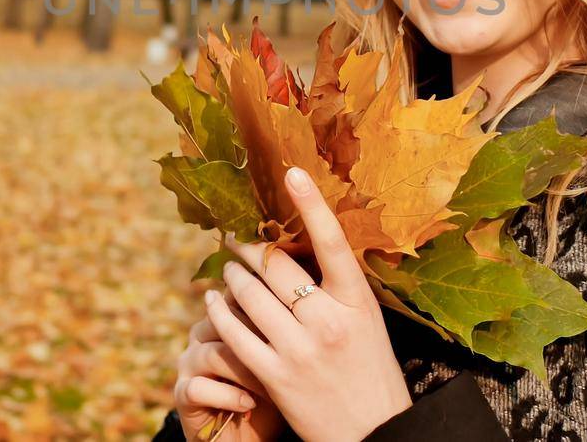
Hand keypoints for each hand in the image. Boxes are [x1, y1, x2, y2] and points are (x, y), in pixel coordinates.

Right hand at [174, 293, 287, 440]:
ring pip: (214, 353)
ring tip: (272, 387)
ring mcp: (189, 363)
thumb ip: (288, 327)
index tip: (296, 322)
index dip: (267, 305)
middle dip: (259, 339)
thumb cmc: (273, 392)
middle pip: (225, 320)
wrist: (247, 436)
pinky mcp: (183, 393)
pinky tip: (249, 405)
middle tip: (287, 356)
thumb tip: (314, 299)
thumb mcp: (284, 357)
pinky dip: (227, 396)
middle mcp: (201, 334)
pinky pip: (199, 387)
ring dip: (246, 372)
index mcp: (224, 316)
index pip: (239, 295)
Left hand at [206, 167, 412, 441]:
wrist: (374, 433)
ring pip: (249, 295)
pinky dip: (217, 312)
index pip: (332, 243)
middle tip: (237, 236)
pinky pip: (234, 334)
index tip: (292, 172)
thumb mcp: (367, 323)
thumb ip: (337, 290)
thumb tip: (302, 249)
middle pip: (276, 266)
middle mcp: (327, 322)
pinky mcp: (274, 376)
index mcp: (357, 303)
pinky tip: (211, 302)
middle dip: (251, 247)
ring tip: (228, 269)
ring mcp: (298, 350)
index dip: (311, 204)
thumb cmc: (371, 371)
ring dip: (231, 276)